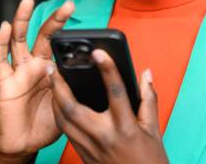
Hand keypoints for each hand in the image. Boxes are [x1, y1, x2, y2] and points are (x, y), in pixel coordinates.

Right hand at [0, 0, 74, 161]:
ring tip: (28, 1)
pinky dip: (0, 42)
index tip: (87, 22)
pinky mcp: (5, 81)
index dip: (72, 33)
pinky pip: (0, 59)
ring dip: (23, 19)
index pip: (62, 44)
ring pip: (19, 40)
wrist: (24, 143)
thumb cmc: (46, 123)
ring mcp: (19, 71)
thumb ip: (74, 89)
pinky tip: (3, 27)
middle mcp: (35, 65)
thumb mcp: (67, 104)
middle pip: (44, 36)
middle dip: (56, 20)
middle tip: (68, 5)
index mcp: (52, 69)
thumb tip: (91, 77)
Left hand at [47, 49, 168, 163]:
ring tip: (51, 81)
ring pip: (64, 121)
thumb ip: (148, 99)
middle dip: (60, 86)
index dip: (107, 70)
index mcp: (126, 127)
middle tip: (53, 67)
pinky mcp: (83, 155)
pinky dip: (60, 115)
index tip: (99, 52)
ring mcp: (91, 148)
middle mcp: (105, 137)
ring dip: (54, 99)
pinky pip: (66, 132)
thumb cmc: (150, 162)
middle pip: (74, 108)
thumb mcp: (154, 129)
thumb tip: (145, 74)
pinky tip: (59, 103)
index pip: (115, 92)